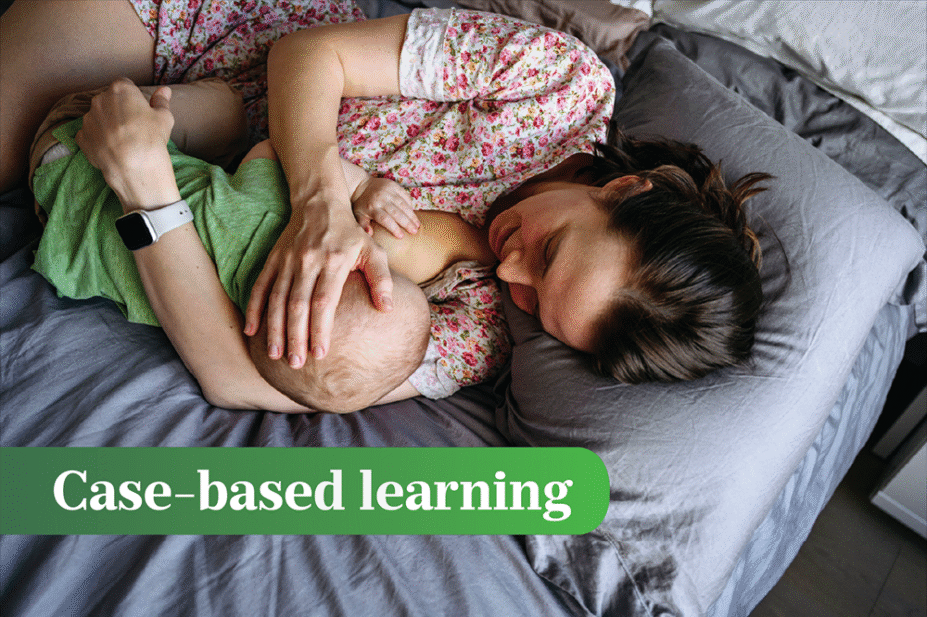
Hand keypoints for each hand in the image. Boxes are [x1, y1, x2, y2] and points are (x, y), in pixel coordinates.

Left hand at [75, 78, 178, 210]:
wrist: (135, 165)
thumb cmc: (151, 137)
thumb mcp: (164, 117)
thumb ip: (161, 101)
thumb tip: (164, 90)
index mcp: (120, 89)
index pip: (125, 85)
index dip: (133, 98)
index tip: (140, 110)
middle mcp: (100, 99)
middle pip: (109, 100)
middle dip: (118, 109)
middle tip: (133, 127)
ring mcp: (88, 118)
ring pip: (99, 117)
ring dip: (107, 124)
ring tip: (122, 141)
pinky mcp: (81, 136)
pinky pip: (90, 134)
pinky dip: (99, 139)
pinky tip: (112, 149)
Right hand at [244, 202, 393, 367]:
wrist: (319, 202)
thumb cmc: (350, 233)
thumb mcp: (373, 250)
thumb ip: (382, 280)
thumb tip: (387, 309)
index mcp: (333, 262)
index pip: (324, 302)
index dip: (320, 328)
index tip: (321, 353)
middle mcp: (307, 263)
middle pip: (298, 305)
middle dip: (296, 336)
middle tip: (296, 363)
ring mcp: (287, 262)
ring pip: (277, 299)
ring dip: (274, 328)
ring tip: (276, 355)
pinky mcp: (273, 260)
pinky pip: (260, 286)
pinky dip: (254, 308)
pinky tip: (251, 330)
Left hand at [351, 176, 419, 237]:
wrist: (361, 184)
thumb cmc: (361, 204)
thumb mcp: (358, 215)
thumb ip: (363, 225)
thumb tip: (369, 234)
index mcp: (372, 207)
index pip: (385, 219)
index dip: (394, 228)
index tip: (401, 236)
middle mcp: (381, 199)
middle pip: (397, 213)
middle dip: (407, 223)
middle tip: (414, 232)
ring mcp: (388, 191)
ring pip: (403, 205)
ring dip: (411, 215)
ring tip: (417, 225)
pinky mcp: (394, 185)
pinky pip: (405, 196)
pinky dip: (410, 205)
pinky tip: (413, 214)